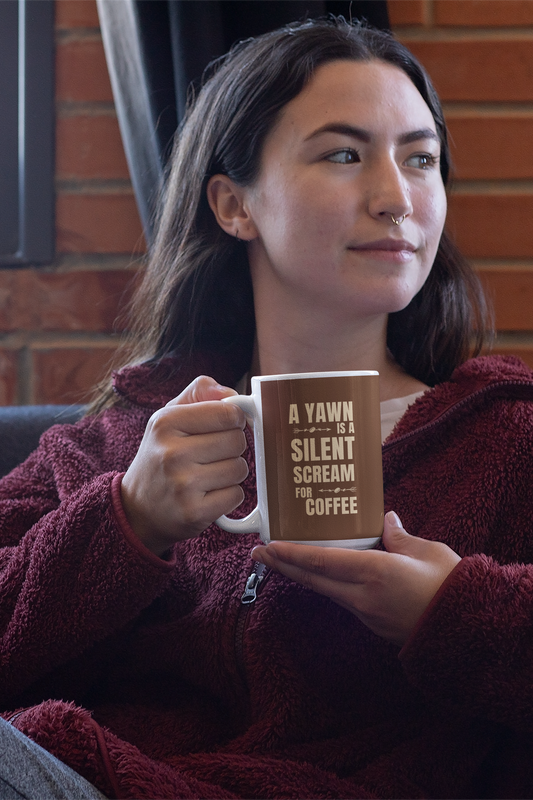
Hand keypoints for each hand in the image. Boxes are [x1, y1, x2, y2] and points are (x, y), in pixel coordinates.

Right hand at [121, 376, 248, 555]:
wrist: (137, 508)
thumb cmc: (161, 455)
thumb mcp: (169, 416)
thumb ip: (200, 393)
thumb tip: (232, 394)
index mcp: (166, 422)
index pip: (228, 413)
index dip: (234, 419)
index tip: (225, 426)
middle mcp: (171, 452)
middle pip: (237, 441)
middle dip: (232, 447)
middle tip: (211, 454)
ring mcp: (182, 485)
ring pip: (240, 469)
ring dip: (231, 473)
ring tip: (207, 474)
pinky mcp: (193, 512)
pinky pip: (236, 495)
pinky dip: (228, 496)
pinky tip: (207, 494)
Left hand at [251, 511, 460, 645]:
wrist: (467, 631)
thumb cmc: (451, 587)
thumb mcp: (427, 552)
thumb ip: (400, 536)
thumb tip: (385, 520)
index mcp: (375, 573)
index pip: (322, 562)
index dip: (291, 554)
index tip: (267, 546)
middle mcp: (363, 595)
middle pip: (313, 579)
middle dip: (283, 565)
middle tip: (259, 552)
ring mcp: (366, 612)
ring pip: (324, 590)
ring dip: (301, 574)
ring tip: (282, 559)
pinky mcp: (372, 621)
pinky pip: (340, 598)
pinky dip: (323, 583)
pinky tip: (319, 573)